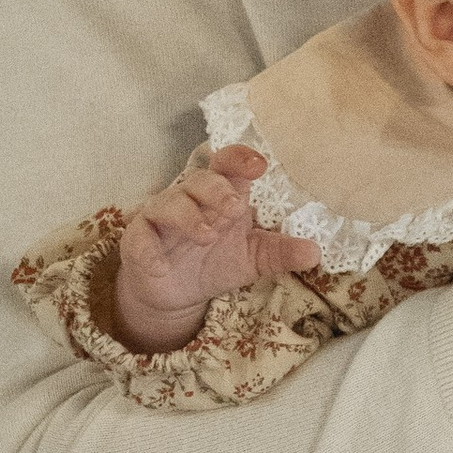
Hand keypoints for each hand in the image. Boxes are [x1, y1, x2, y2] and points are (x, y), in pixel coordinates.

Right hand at [110, 146, 318, 356]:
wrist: (175, 293)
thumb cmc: (216, 261)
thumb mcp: (254, 259)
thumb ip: (280, 252)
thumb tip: (315, 252)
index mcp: (223, 193)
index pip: (230, 164)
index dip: (241, 159)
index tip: (258, 165)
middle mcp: (191, 197)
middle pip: (201, 179)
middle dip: (218, 190)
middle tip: (235, 209)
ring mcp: (162, 216)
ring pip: (170, 202)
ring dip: (189, 217)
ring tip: (207, 236)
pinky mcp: (137, 238)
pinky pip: (139, 237)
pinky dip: (149, 251)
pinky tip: (161, 267)